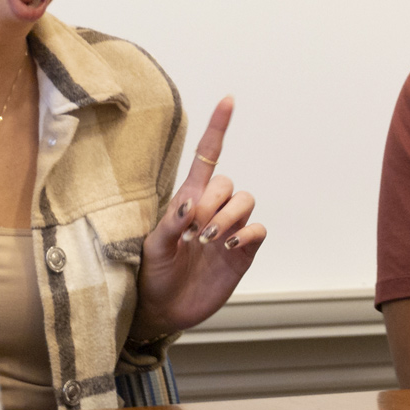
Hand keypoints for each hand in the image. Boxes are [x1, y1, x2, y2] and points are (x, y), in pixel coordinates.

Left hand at [133, 96, 266, 340]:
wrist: (162, 309)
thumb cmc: (151, 274)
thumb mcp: (152, 246)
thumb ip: (171, 223)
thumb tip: (191, 204)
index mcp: (187, 201)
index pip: (207, 157)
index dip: (218, 128)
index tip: (229, 100)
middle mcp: (211, 212)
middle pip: (229, 183)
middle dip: (214, 200)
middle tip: (196, 227)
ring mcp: (229, 232)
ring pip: (246, 201)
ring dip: (230, 215)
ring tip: (209, 239)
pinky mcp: (242, 253)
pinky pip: (258, 230)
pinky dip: (247, 233)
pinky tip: (228, 247)